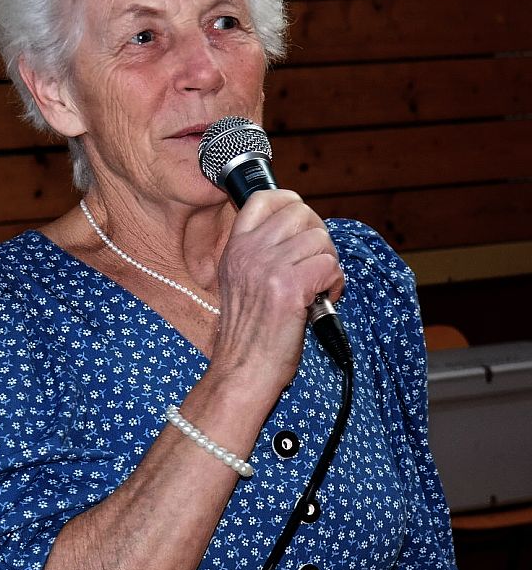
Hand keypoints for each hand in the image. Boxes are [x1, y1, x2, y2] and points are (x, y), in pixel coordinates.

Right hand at [212, 189, 343, 388]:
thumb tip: (299, 233)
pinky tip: (323, 300)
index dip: (292, 205)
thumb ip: (259, 255)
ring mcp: (268, 267)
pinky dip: (335, 283)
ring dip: (328, 263)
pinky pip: (329, 265)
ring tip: (319, 288)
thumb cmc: (249, 336)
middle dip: (318, 236)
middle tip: (316, 265)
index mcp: (235, 249)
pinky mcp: (289, 287)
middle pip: (301, 213)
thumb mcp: (240, 284)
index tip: (303, 227)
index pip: (265, 198)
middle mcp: (248, 252)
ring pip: (320, 239)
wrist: (243, 371)